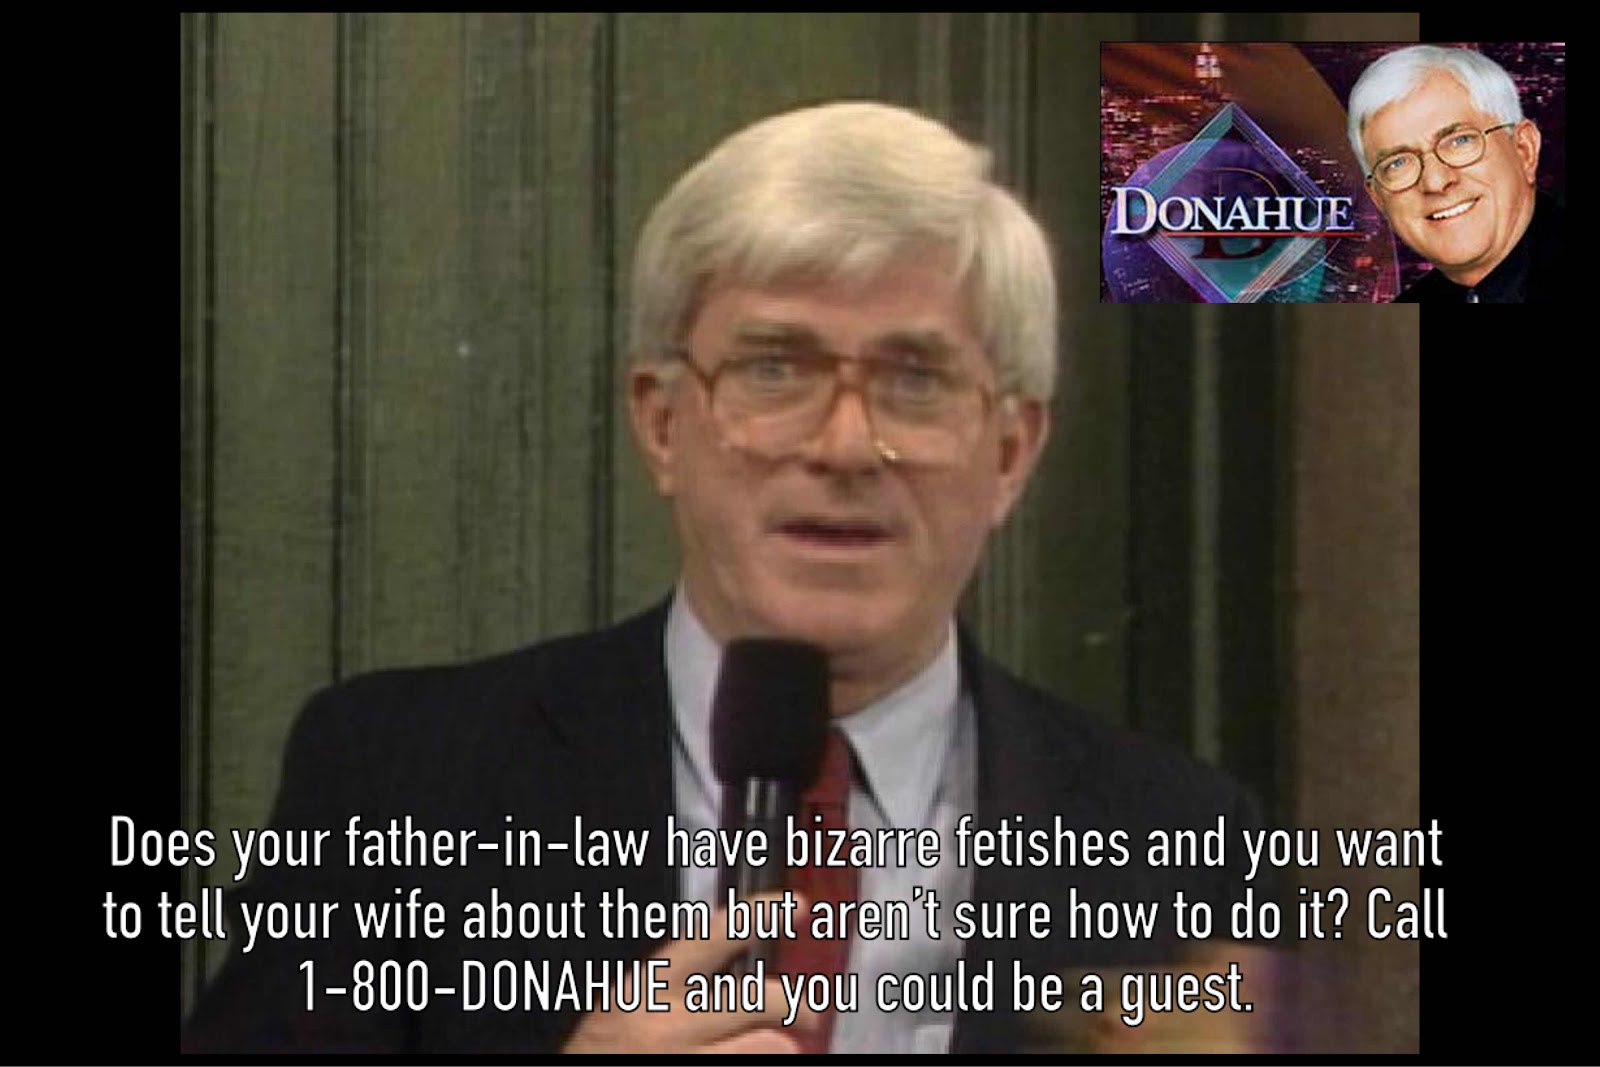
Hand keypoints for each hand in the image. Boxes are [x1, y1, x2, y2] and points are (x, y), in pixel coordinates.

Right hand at [562, 894, 818, 1053]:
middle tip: (806, 1012)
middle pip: (758, 999)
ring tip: (769, 1045)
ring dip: (777, 1046)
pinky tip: (744, 1058)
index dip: (757, 916)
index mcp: (644, 991)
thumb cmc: (601, 1054)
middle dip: (792, 1003)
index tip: (795, 907)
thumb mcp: (625, 1008)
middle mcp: (666, 1027)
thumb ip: (673, 985)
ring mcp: (687, 1061)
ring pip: (769, 1045)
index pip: (708, 937)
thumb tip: (734, 969)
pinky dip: (760, 1063)